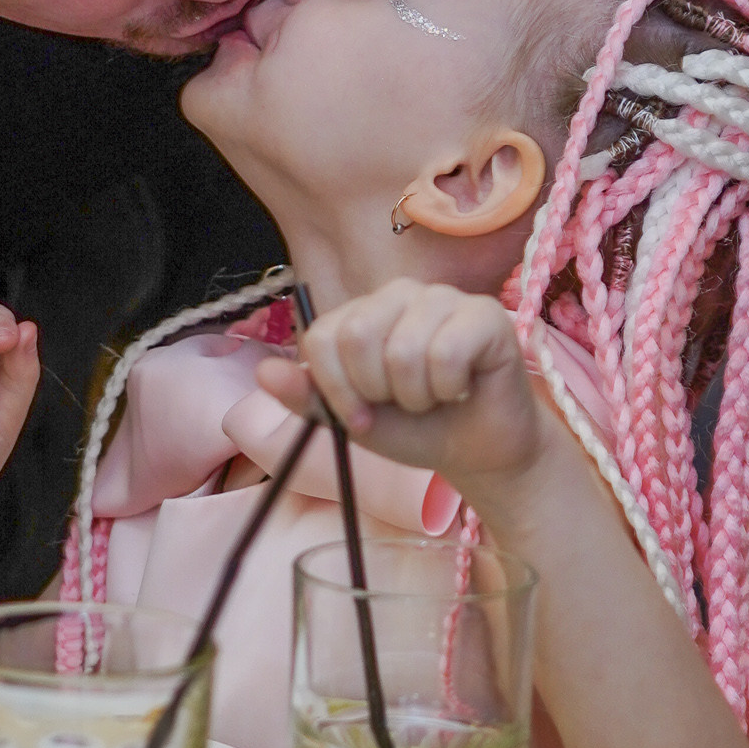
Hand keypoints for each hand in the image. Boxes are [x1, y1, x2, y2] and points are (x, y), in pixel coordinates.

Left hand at [257, 280, 541, 497]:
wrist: (479, 452)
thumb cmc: (417, 429)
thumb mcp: (353, 420)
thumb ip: (309, 397)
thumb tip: (264, 371)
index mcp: (361, 314)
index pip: (321, 338)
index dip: (336, 390)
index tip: (360, 417)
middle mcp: (399, 295)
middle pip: (358, 337)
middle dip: (378, 391)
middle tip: (404, 404)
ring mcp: (443, 298)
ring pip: (404, 349)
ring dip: (418, 395)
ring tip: (435, 396)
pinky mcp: (484, 314)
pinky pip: (448, 351)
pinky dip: (450, 387)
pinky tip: (462, 387)